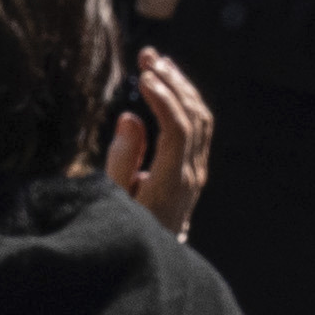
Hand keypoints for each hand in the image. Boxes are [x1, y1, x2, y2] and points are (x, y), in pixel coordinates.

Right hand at [97, 49, 216, 235]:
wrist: (152, 257)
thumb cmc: (126, 228)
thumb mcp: (113, 198)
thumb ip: (122, 158)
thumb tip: (131, 117)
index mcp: (172, 183)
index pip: (178, 131)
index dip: (164, 100)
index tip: (143, 77)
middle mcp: (191, 174)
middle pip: (195, 117)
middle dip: (172, 82)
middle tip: (147, 57)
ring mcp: (197, 170)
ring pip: (201, 117)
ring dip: (180, 85)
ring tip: (155, 61)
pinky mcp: (195, 166)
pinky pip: (198, 125)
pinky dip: (184, 99)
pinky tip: (166, 82)